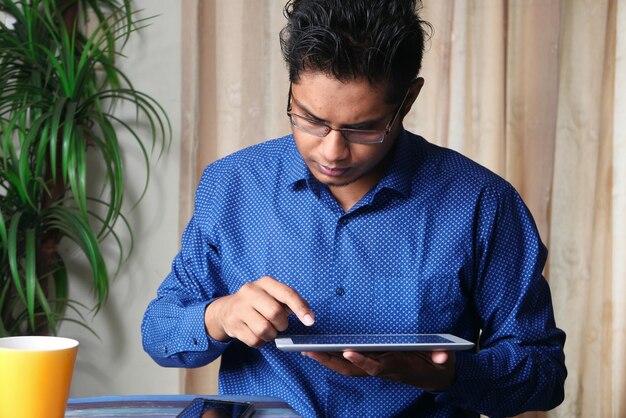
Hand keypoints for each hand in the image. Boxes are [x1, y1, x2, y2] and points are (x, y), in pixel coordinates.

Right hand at [204, 276, 314, 347]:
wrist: (226, 310)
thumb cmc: (258, 303)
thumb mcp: (273, 296)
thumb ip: (292, 303)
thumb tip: (310, 316)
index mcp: (265, 283)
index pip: (287, 293)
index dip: (300, 308)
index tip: (310, 321)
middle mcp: (250, 292)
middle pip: (275, 313)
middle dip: (282, 324)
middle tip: (279, 325)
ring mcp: (240, 308)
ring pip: (264, 329)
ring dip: (271, 335)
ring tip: (268, 330)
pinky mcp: (233, 324)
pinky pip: (254, 340)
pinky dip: (261, 341)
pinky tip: (257, 334)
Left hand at [302, 350, 455, 391]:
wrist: (436, 377)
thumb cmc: (436, 365)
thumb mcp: (443, 361)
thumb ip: (442, 357)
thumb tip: (443, 355)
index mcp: (396, 366)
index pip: (376, 366)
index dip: (362, 360)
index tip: (347, 351)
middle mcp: (382, 369)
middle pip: (352, 370)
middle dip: (331, 362)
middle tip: (311, 351)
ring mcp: (376, 368)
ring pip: (348, 369)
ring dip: (327, 361)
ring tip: (308, 350)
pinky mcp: (373, 365)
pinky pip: (350, 365)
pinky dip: (334, 359)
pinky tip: (321, 351)